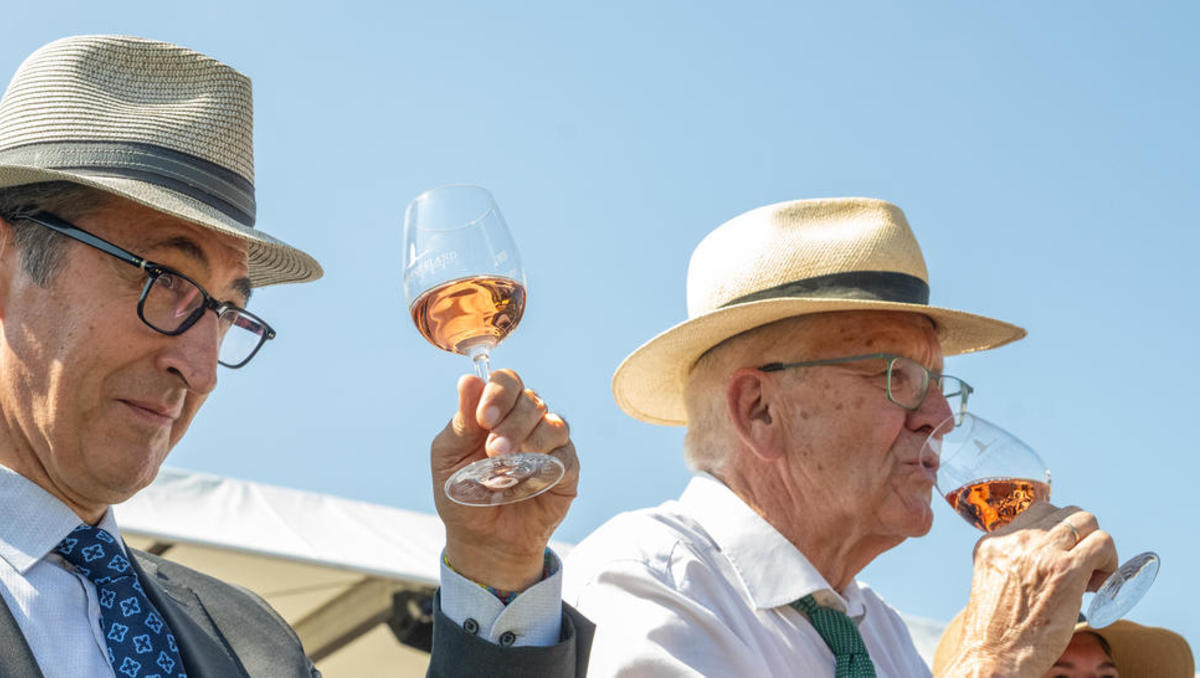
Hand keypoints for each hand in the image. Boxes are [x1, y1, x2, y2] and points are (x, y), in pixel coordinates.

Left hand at [432, 369, 579, 591]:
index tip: (484, 417)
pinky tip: (528, 478)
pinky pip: (566, 453)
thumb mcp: (449, 459)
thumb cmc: (463, 495)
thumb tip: (468, 380)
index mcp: (495, 412)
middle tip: (494, 451)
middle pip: (530, 400)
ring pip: (552, 423)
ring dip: (530, 441)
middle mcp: (525, 421)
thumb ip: (461, 422)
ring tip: (508, 467)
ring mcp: (548, 443)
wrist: (482, 540)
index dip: (498, 392)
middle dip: (511, 423)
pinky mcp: (566, 468)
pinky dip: (548, 462)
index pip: (506, 382)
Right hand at [937, 502, 1118, 677]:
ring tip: (1092, 577)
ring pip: (1087, 521)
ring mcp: (1042, 552)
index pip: (1039, 511)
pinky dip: (1110, 560)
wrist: (995, 656)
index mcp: (994, 542)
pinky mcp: (1066, 570)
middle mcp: (1016, 541)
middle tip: (1081, 568)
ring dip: (1097, 546)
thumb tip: (1049, 554)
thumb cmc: (998, 631)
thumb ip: (1013, 559)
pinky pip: (1102, 543)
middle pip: (1065, 512)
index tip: (1062, 557)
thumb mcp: (993, 580)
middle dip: (1081, 536)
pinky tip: (1101, 584)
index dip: (1059, 533)